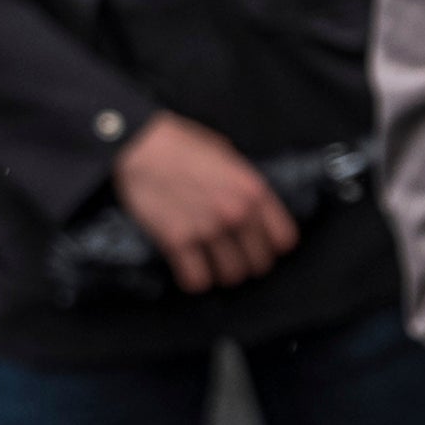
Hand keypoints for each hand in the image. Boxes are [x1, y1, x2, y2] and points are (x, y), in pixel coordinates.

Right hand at [113, 112, 299, 293]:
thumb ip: (243, 184)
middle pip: (260, 264)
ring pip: (231, 276)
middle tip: (234, 256)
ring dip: (222, 273)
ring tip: (212, 263)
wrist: (139, 144)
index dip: (273, 246)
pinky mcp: (177, 241)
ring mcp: (207, 229)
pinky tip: (190, 268)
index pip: (284, 239)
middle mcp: (236, 213)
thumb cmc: (182, 144)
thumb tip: (250, 203)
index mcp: (253, 190)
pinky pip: (196, 280)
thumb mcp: (227, 155)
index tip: (262, 245)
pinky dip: (194, 279)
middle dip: (248, 262)